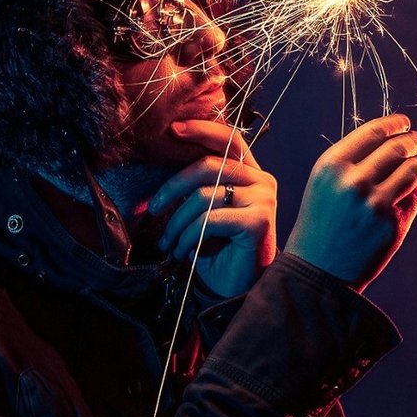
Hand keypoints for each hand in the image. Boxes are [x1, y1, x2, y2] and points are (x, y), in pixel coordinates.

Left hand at [146, 119, 277, 296]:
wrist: (237, 287)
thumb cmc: (218, 248)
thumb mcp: (204, 210)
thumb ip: (196, 186)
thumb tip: (158, 168)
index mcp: (250, 173)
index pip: (229, 139)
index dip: (201, 129)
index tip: (173, 129)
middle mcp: (261, 181)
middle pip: (208, 165)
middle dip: (172, 186)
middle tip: (153, 208)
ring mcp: (263, 200)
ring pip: (204, 196)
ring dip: (177, 223)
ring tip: (169, 242)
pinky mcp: (258, 221)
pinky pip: (210, 219)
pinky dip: (189, 236)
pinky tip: (185, 251)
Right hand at [285, 114, 416, 291]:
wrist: (316, 271)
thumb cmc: (321, 223)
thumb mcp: (324, 184)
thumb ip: (352, 160)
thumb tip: (391, 138)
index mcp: (331, 166)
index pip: (373, 132)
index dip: (394, 124)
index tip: (404, 123)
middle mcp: (353, 181)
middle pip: (397, 147)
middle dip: (412, 141)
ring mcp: (375, 203)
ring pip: (413, 169)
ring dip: (416, 165)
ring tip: (413, 167)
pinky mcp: (392, 224)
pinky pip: (414, 195)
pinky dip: (412, 191)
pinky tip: (400, 198)